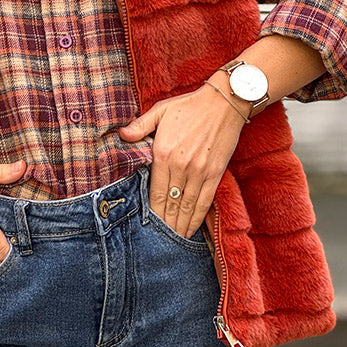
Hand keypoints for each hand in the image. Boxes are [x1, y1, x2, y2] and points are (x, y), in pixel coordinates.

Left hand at [118, 85, 245, 237]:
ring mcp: (199, 172)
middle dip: (164, 225)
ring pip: (186, 207)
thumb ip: (140, 126)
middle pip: (170, 204)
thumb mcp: (160, 110)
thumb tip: (121, 135)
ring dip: (179, 226)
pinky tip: (191, 230)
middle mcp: (181, 166)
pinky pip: (205, 202)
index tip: (146, 227)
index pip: (155, 191)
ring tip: (172, 243)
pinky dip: (197, 218)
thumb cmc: (189, 105)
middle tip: (157, 244)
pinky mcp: (215, 174)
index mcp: (164, 153)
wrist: (224, 102)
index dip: (151, 212)